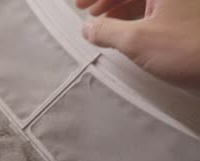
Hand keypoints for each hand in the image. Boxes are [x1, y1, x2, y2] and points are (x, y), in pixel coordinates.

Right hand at [77, 0, 199, 85]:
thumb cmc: (193, 50)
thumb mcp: (138, 41)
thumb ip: (107, 31)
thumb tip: (89, 28)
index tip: (79, 4)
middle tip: (87, 11)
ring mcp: (180, 3)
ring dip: (118, 8)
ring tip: (101, 23)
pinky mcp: (186, 14)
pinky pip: (154, 8)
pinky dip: (134, 17)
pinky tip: (123, 30)